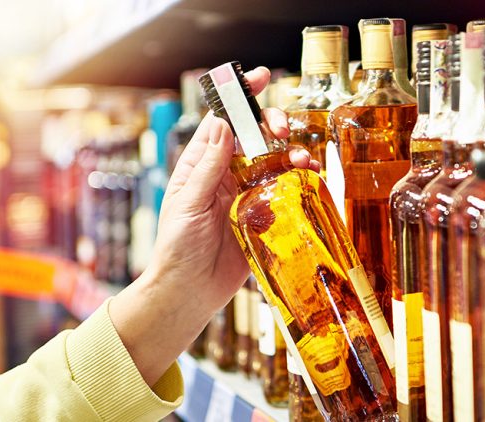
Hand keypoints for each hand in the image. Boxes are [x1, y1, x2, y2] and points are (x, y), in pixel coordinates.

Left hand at [110, 66, 317, 384]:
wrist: (189, 292)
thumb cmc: (177, 248)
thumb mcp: (187, 204)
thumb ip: (207, 167)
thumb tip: (223, 125)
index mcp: (202, 166)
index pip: (223, 122)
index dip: (241, 99)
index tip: (261, 78)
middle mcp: (226, 175)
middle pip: (254, 137)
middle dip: (271, 124)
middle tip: (281, 128)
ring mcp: (246, 195)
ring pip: (274, 162)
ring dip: (289, 152)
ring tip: (300, 157)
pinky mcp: (263, 217)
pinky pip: (284, 192)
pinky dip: (298, 181)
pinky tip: (307, 178)